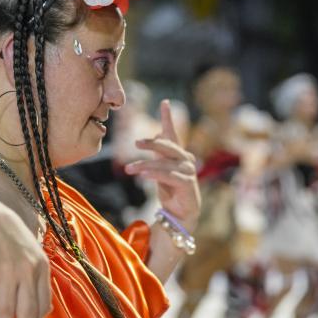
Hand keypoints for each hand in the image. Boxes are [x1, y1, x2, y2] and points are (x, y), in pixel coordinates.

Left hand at [124, 99, 200, 231]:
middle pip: (168, 146)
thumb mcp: (161, 169)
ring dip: (145, 165)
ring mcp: (188, 172)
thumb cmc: (170, 191)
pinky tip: (143, 175)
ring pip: (165, 163)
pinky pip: (169, 176)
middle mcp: (185, 160)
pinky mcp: (188, 185)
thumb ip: (159, 153)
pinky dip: (155, 175)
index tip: (164, 102)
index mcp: (178, 154)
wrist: (178, 215)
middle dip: (152, 143)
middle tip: (136, 142)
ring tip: (129, 169)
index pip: (172, 133)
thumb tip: (155, 133)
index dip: (168, 118)